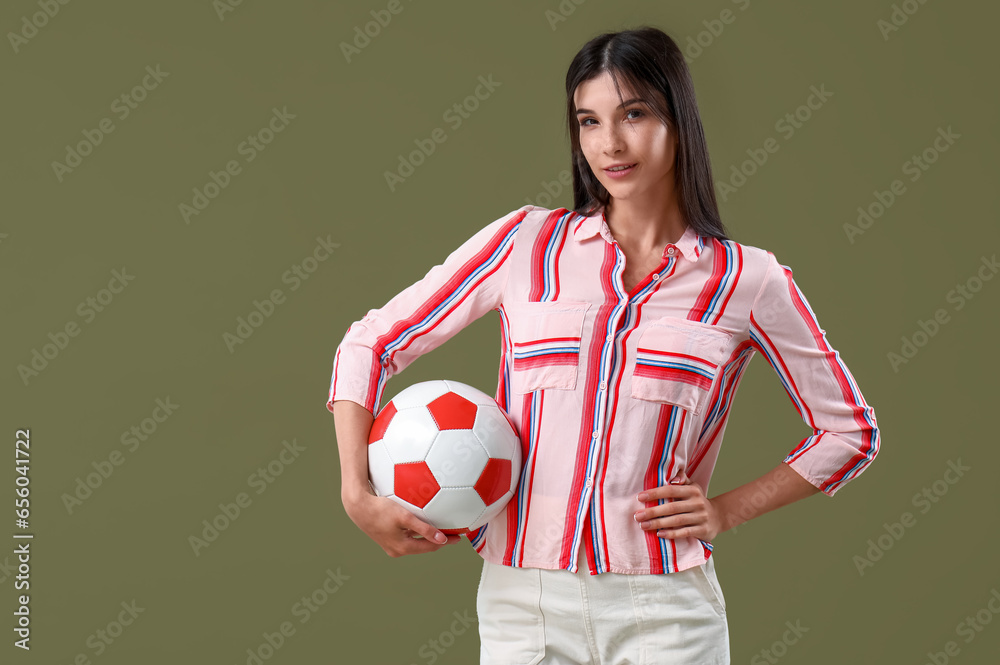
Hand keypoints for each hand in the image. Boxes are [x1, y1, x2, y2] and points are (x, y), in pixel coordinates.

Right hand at [343, 490, 462, 556]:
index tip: (459, 537)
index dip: (446, 542)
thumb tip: (442, 539)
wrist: (358, 507)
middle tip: (453, 532)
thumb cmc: (381, 509)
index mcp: (403, 548)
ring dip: (428, 537)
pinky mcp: (386, 539)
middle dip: (439, 541)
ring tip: (441, 529)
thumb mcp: (405, 517)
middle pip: (424, 547)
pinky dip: (417, 533)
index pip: (431, 547)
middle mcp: (397, 550)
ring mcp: (391, 546)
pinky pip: (407, 537)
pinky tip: (421, 523)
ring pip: (415, 543)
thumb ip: (424, 529)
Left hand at [632, 471, 723, 541]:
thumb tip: (673, 478)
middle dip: (652, 512)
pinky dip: (671, 534)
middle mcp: (697, 503)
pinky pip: (685, 532)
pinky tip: (659, 534)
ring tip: (643, 526)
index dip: (655, 493)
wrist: (718, 517)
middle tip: (637, 516)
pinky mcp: (702, 530)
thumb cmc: (697, 500)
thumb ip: (681, 478)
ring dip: (658, 524)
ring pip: (676, 521)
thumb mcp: (692, 487)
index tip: (639, 497)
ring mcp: (701, 517)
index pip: (671, 490)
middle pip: (672, 507)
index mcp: (692, 491)